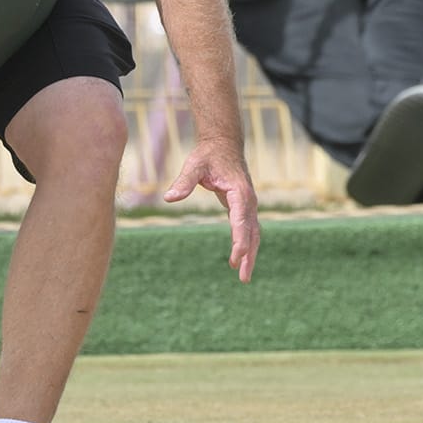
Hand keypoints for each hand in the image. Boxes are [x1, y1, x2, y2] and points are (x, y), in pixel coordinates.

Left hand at [163, 137, 260, 282]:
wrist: (223, 144)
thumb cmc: (208, 155)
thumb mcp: (193, 165)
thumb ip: (183, 182)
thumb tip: (169, 198)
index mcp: (240, 193)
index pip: (242, 221)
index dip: (240, 241)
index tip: (237, 258)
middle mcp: (249, 201)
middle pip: (252, 233)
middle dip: (249, 255)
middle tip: (243, 278)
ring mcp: (249, 204)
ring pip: (253, 233)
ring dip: (250, 254)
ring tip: (243, 276)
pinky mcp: (243, 206)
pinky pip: (247, 229)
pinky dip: (246, 244)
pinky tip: (239, 258)